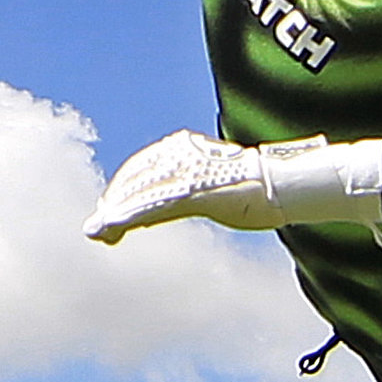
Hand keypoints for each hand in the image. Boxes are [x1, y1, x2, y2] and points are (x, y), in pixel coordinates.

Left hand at [85, 130, 381, 243]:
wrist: (285, 183)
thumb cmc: (256, 187)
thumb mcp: (215, 185)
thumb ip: (187, 192)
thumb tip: (163, 208)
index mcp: (184, 148)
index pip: (144, 167)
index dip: (124, 190)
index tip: (110, 211)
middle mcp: (179, 154)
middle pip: (134, 179)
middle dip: (113, 204)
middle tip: (97, 229)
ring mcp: (184, 172)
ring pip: (136, 195)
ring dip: (112, 216)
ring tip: (97, 233)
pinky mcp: (190, 191)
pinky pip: (149, 207)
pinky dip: (124, 220)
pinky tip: (108, 231)